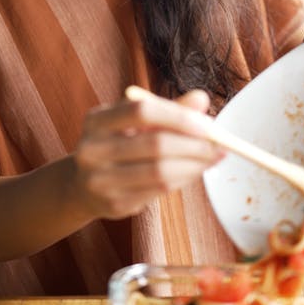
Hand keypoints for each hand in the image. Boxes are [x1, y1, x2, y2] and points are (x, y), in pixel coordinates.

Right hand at [71, 88, 222, 219]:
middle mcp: (91, 150)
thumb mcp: (136, 123)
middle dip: (194, 145)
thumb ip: (169, 110)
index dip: (177, 116)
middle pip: (154, 144)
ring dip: (194, 165)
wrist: (83, 185)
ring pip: (160, 172)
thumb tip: (202, 99)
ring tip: (212, 158)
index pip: (141, 111)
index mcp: (96, 121)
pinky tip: (194, 171)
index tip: (207, 124)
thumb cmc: (118, 144)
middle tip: (221, 145)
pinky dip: (183, 180)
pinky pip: (159, 191)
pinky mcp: (114, 205)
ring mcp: (100, 180)